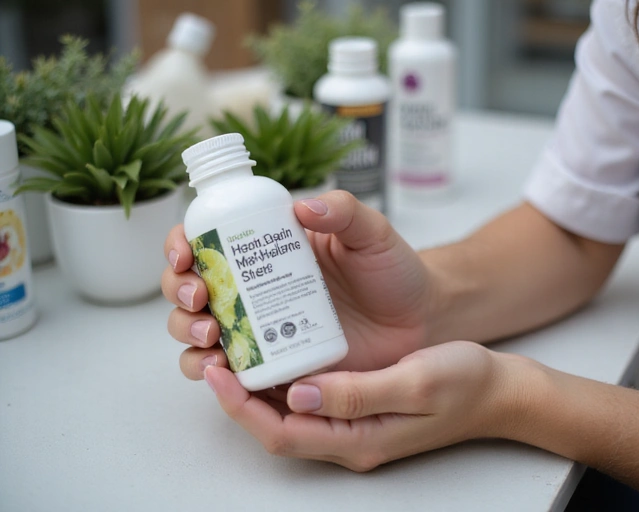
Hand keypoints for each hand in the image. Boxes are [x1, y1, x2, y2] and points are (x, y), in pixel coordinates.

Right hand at [162, 191, 433, 379]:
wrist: (421, 322)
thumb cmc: (395, 272)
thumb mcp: (372, 234)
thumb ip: (344, 211)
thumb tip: (302, 208)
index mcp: (268, 249)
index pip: (208, 240)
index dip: (182, 245)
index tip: (187, 255)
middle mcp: (254, 289)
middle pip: (191, 288)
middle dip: (179, 293)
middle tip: (200, 298)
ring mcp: (260, 329)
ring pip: (199, 332)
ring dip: (186, 332)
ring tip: (209, 334)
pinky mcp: (274, 365)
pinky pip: (230, 371)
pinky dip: (210, 372)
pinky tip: (220, 368)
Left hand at [203, 341, 533, 470]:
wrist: (496, 389)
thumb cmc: (464, 384)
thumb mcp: (414, 382)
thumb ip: (357, 393)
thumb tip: (299, 394)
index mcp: (358, 440)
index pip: (282, 433)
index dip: (242, 405)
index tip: (219, 371)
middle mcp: (348, 437)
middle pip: (276, 424)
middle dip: (239, 394)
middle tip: (216, 353)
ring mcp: (352, 423)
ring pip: (288, 410)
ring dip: (258, 384)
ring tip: (237, 345)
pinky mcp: (357, 404)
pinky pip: (309, 395)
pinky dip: (286, 373)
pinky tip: (278, 344)